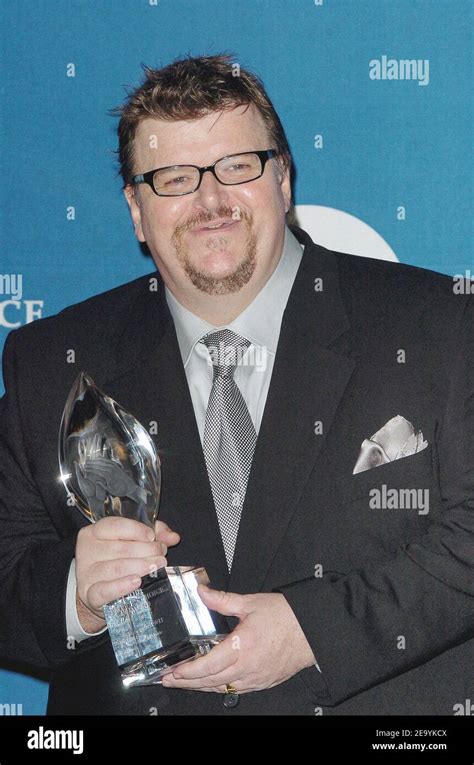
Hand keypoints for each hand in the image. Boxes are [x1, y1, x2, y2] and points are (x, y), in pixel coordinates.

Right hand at [75, 517, 179, 631]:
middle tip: (161, 556)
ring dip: (140, 567)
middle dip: (146, 551)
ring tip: (156, 567)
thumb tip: (173, 537)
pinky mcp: (89, 595)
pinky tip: (136, 582)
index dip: (137, 530)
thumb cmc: (119, 561)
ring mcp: (86, 573)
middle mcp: (87, 551)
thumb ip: (155, 534)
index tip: (152, 537)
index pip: (115, 526)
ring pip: (116, 568)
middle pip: (120, 548)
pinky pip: (104, 590)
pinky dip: (122, 586)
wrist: (101, 594)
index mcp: (95, 532)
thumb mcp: (134, 542)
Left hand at [161, 585, 315, 692]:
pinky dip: (219, 688)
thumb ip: (222, 600)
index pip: (208, 665)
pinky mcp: (262, 682)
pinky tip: (210, 683)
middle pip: (210, 681)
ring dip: (200, 687)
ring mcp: (255, 677)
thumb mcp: (251, 602)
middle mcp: (247, 667)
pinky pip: (236, 690)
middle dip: (186, 682)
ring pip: (222, 688)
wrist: (312, 630)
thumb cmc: (286, 616)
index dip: (187, 671)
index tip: (172, 670)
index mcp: (242, 646)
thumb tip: (202, 592)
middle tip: (168, 679)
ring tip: (184, 683)